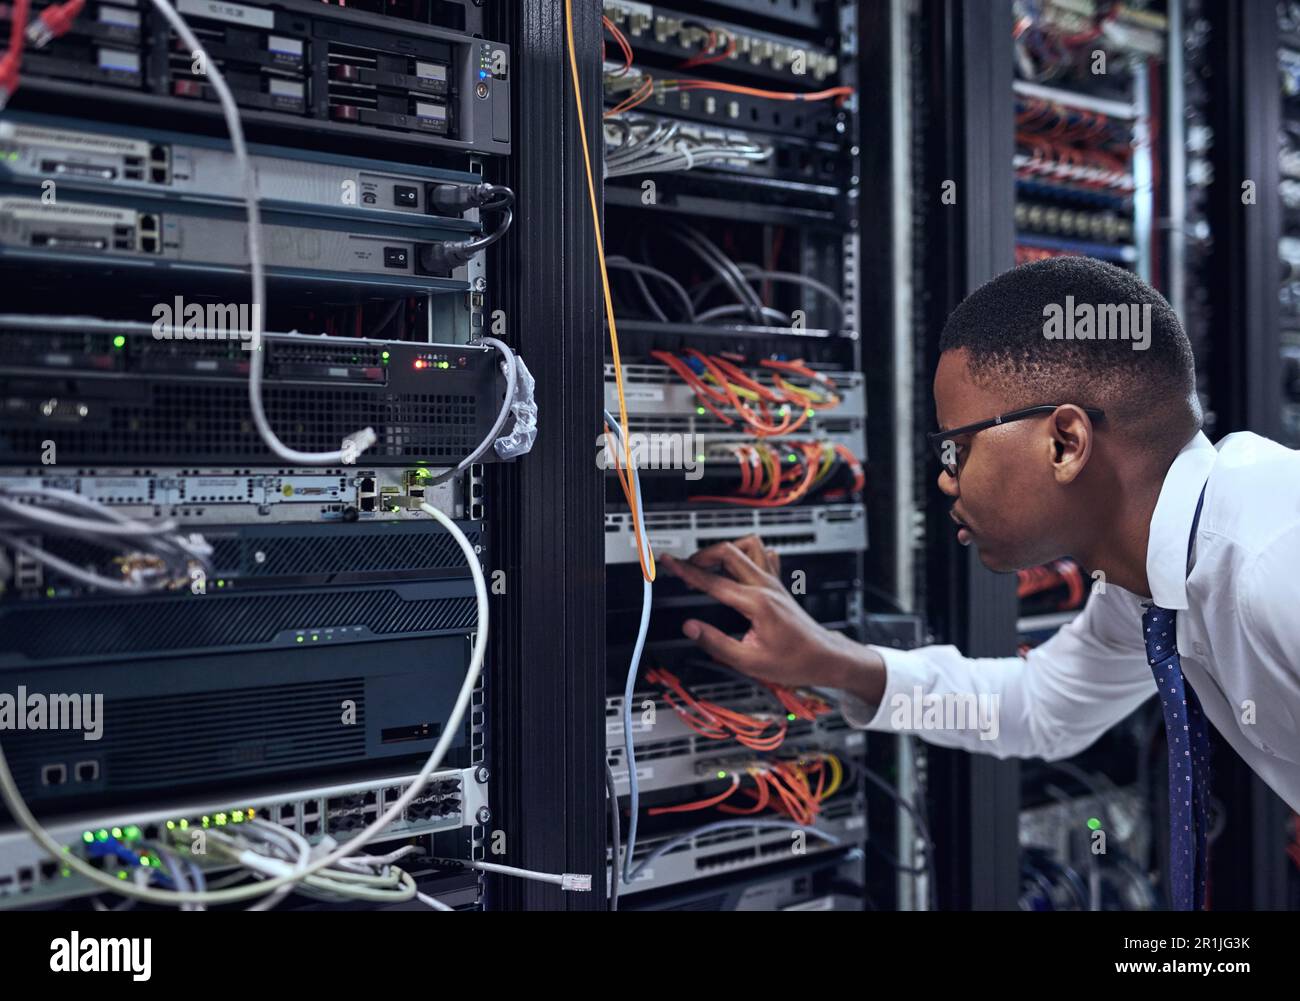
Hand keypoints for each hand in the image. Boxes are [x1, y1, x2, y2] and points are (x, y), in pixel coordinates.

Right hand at [662, 534, 879, 694]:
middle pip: (728, 551)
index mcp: (756, 604)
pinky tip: (738, 567)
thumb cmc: (794, 662)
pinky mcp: (778, 584)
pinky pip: (763, 555)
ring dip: (726, 550)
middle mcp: (765, 586)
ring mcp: (774, 582)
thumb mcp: (749, 662)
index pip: (712, 581)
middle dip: (702, 555)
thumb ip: (715, 643)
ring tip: (711, 566)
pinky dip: (747, 554)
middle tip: (686, 568)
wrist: (824, 657)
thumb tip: (690, 627)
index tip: (669, 562)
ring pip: (748, 545)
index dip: (685, 571)